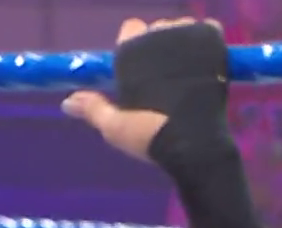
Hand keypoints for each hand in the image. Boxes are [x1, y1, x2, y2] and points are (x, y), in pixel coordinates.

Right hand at [65, 18, 261, 227]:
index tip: (146, 70)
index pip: (132, 28)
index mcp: (132, 50)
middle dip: (162, 45)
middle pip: (159, 28)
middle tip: (169, 77)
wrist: (195, 145)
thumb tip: (67, 102)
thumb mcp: (114, 127)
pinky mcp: (214, 47)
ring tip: (188, 71)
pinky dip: (209, 40)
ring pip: (184, 28)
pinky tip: (208, 61)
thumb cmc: (151, 136)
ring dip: (185, 43)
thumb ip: (92, 108)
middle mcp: (158, 37)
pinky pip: (210, 30)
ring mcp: (187, 40)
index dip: (138, 46)